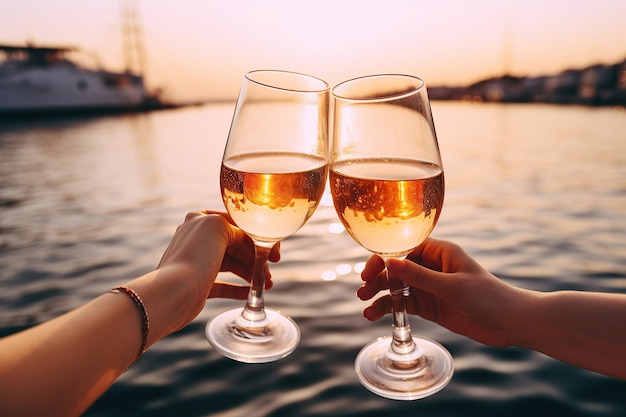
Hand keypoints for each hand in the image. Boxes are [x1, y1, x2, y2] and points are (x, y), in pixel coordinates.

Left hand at [156, 211, 279, 321]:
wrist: (175, 292)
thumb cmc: (195, 255)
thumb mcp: (219, 227)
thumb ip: (236, 228)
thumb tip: (243, 238)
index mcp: (201, 219)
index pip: (237, 225)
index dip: (258, 238)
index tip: (274, 252)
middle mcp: (198, 237)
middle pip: (236, 246)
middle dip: (256, 258)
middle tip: (270, 271)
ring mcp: (198, 261)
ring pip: (232, 265)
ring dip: (251, 273)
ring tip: (267, 285)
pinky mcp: (199, 284)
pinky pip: (224, 285)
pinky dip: (239, 288)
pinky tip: (252, 293)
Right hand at [357, 238, 527, 346]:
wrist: (510, 323)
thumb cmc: (488, 297)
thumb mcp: (452, 286)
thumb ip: (420, 277)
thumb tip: (390, 263)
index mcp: (440, 252)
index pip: (404, 249)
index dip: (383, 258)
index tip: (369, 272)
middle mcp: (432, 266)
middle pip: (396, 268)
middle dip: (378, 278)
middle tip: (363, 290)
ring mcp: (429, 286)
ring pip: (396, 287)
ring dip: (380, 295)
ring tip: (365, 308)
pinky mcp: (429, 305)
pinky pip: (404, 303)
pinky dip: (389, 308)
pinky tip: (375, 315)